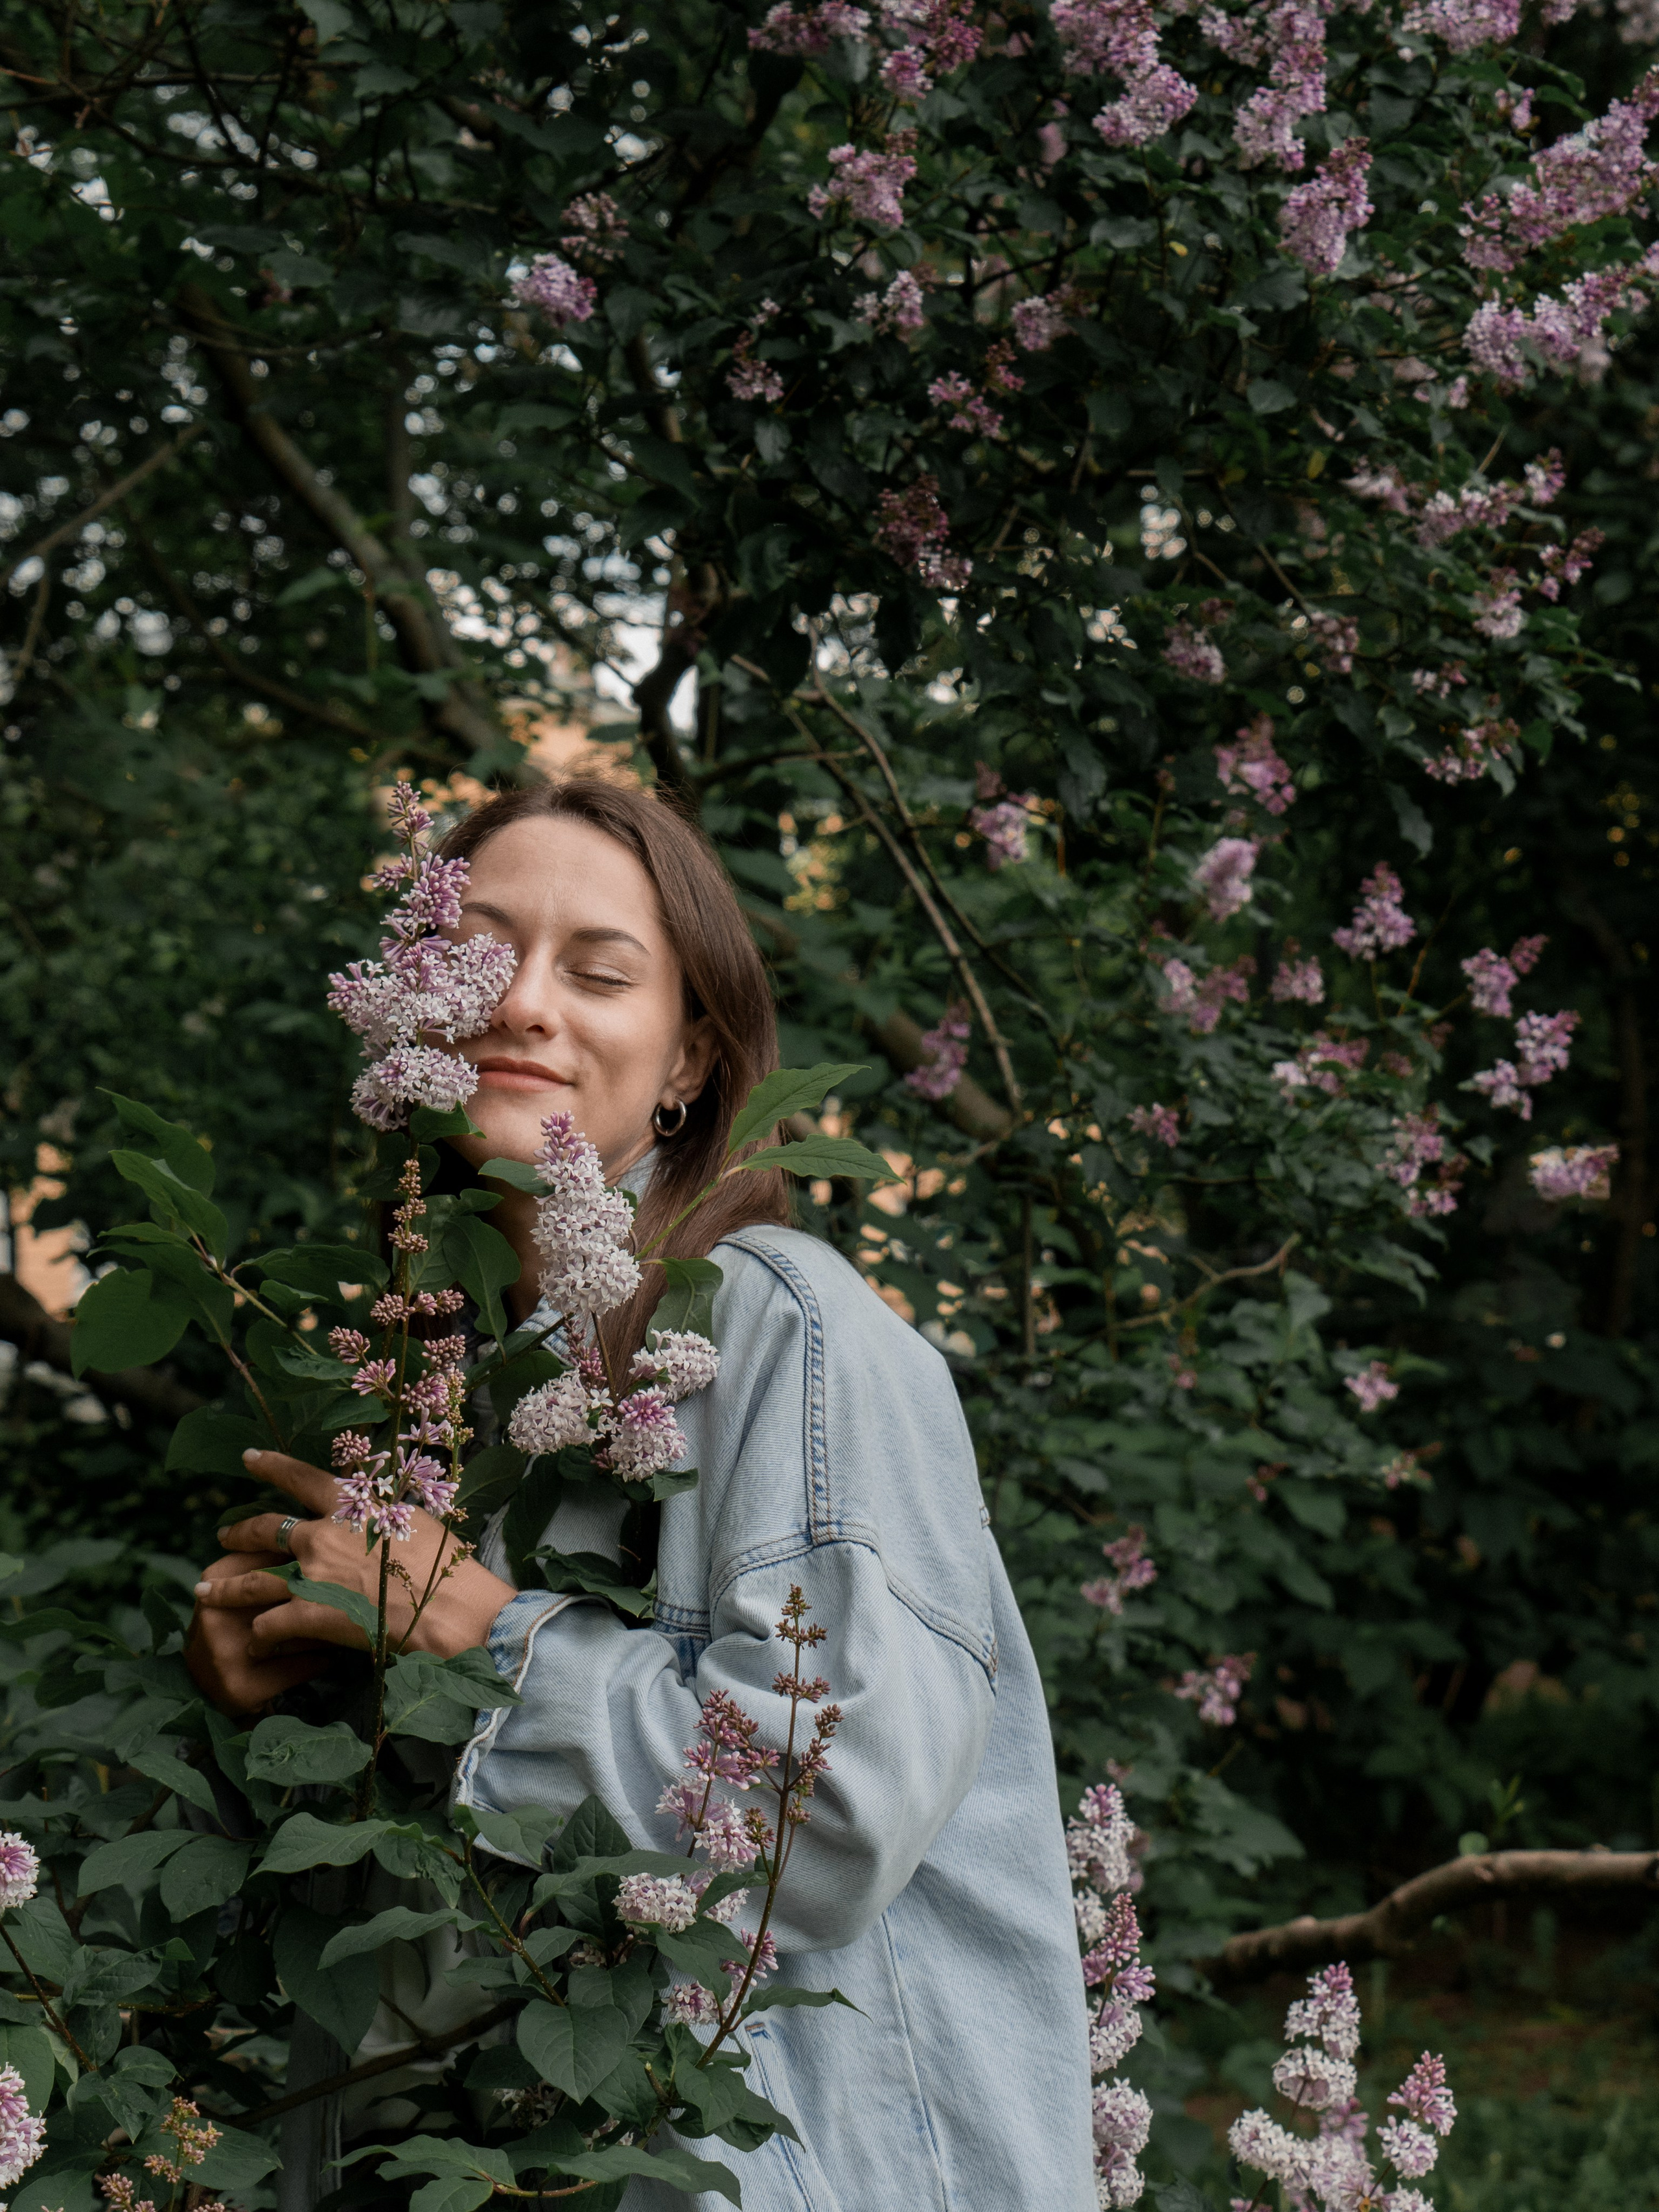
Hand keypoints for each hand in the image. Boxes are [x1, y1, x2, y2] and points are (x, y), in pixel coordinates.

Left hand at [188, 1448, 515, 1691]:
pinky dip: (258, 1636)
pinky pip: (269, 1624)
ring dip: (225, 1586)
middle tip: (222, 1534)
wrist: (453, 1609)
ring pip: (252, 1579)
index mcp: (351, 1505)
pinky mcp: (311, 1616)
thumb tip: (372, 1512)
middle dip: (239, 1531)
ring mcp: (313, 1575)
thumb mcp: (415, 1521)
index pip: (301, 1477)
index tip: (249, 1459)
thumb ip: (382, 1515)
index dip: (271, 1466)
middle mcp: (324, 1534)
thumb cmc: (448, 1565)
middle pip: (265, 1528)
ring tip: (205, 1590)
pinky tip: (252, 1644)